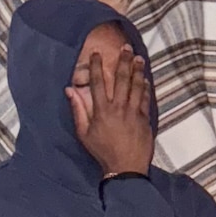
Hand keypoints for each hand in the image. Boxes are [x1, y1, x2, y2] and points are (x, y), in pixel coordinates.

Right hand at [66, 42, 153, 177]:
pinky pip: (145, 99)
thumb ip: (78, 110)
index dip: (96, 66)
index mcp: (101, 111)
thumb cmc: (102, 151)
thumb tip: (69, 90)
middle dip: (122, 61)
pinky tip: (145, 78)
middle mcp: (118, 108)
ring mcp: (133, 113)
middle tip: (125, 47)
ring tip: (138, 57)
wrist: (126, 168)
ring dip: (137, 70)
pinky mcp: (145, 120)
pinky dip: (145, 87)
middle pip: (121, 79)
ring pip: (136, 86)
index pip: (97, 82)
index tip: (96, 53)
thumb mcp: (84, 133)